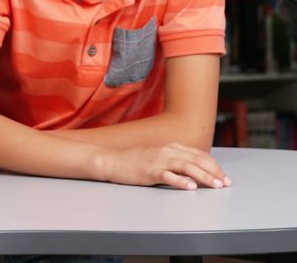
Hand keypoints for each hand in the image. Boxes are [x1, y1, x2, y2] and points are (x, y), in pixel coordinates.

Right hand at [98, 143, 230, 189]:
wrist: (110, 160)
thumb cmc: (133, 160)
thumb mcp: (157, 155)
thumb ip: (174, 159)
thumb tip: (194, 170)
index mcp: (170, 146)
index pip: (199, 155)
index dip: (214, 165)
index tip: (224, 176)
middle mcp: (166, 151)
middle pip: (197, 160)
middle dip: (214, 172)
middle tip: (225, 183)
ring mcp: (157, 160)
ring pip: (187, 167)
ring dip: (204, 177)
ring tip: (215, 186)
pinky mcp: (148, 171)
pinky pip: (168, 176)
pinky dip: (181, 182)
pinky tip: (190, 187)